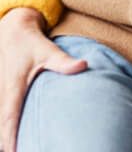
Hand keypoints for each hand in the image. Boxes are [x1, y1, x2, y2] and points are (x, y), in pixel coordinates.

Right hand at [1, 8, 86, 151]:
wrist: (12, 29)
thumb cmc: (31, 42)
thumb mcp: (48, 50)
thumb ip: (64, 61)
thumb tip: (84, 65)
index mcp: (13, 87)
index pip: (9, 119)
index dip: (10, 138)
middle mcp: (1, 92)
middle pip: (0, 126)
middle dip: (7, 141)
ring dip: (4, 134)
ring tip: (16, 148)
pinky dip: (4, 124)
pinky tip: (9, 137)